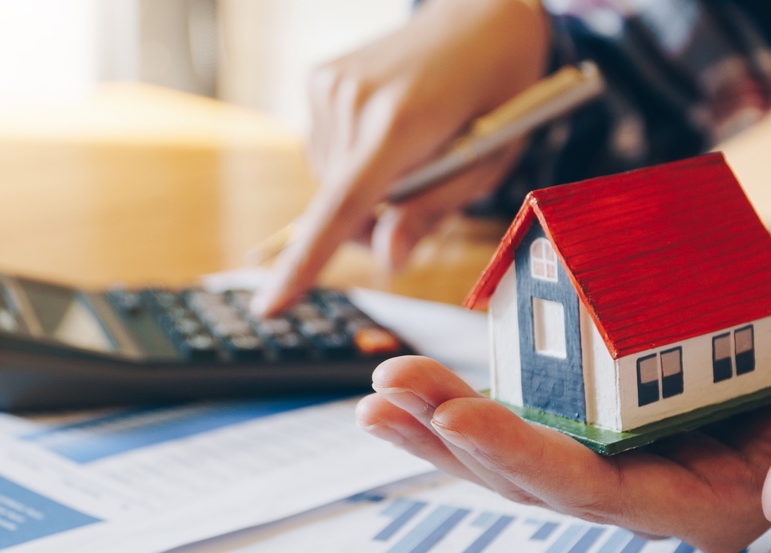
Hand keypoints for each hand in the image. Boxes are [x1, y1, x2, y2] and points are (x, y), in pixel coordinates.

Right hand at [250, 0, 548, 315]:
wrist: (484, 17)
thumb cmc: (499, 93)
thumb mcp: (488, 163)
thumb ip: (432, 211)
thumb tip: (388, 259)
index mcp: (399, 122)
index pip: (343, 206)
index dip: (306, 262)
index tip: (271, 305)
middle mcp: (352, 100)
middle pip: (339, 205)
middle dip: (376, 220)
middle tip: (426, 190)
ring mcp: (329, 85)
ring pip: (331, 181)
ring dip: (366, 188)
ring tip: (414, 149)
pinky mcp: (319, 79)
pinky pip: (326, 151)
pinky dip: (354, 159)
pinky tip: (389, 131)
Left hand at [355, 286, 770, 552]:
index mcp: (705, 503)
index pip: (601, 493)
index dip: (528, 458)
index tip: (462, 417)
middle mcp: (646, 490)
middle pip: (535, 479)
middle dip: (457, 438)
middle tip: (391, 391)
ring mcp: (617, 456)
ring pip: (514, 456)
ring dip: (441, 426)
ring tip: (382, 388)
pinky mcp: (600, 420)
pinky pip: (525, 417)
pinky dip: (465, 402)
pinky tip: (413, 386)